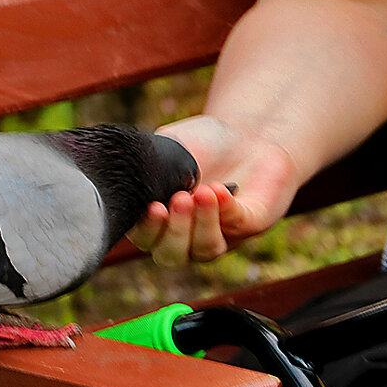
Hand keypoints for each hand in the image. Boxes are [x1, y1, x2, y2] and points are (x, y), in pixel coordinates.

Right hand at [127, 116, 298, 264]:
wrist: (245, 131)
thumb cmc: (200, 144)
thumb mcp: (169, 150)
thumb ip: (150, 169)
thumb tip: (137, 182)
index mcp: (159, 219)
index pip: (143, 238)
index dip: (146, 229)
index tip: (152, 207)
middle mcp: (186, 235)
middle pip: (170, 255)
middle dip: (174, 231)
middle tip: (180, 198)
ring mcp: (219, 234)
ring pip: (205, 249)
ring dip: (201, 222)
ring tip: (202, 192)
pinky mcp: (250, 224)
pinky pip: (236, 226)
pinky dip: (226, 208)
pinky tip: (219, 189)